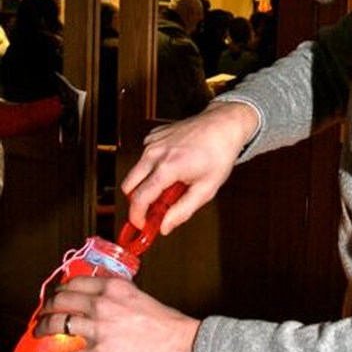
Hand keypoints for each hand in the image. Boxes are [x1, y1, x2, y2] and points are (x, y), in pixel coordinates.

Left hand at [33, 276, 199, 351]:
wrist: (179, 347)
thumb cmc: (167, 326)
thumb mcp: (141, 298)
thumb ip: (120, 296)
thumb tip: (106, 299)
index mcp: (114, 288)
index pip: (76, 283)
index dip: (61, 289)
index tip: (58, 294)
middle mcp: (102, 305)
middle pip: (61, 301)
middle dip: (47, 308)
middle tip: (44, 313)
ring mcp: (99, 329)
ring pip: (58, 325)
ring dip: (44, 329)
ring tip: (39, 333)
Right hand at [122, 99, 259, 233]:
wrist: (223, 125)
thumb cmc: (218, 154)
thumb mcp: (206, 189)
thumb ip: (183, 211)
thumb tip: (165, 226)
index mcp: (167, 168)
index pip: (140, 199)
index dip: (137, 217)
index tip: (141, 225)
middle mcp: (155, 153)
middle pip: (128, 186)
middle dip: (137, 201)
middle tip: (154, 209)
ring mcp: (152, 142)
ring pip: (135, 172)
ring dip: (146, 184)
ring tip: (171, 185)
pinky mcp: (152, 136)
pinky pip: (143, 158)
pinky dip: (152, 168)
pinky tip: (172, 166)